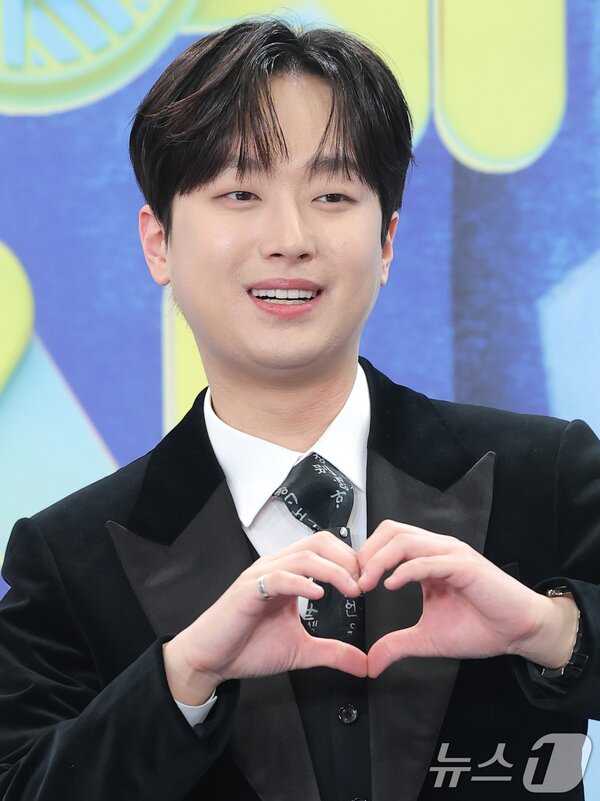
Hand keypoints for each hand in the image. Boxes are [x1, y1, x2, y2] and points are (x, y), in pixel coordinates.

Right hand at [164, 531, 366, 704]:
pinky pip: (278, 577)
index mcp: (289, 574)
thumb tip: (365, 664)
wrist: (211, 661)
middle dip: (347, 559)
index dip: (351, 562)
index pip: (326, 549)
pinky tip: (317, 595)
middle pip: (319, 542)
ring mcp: (261, 576)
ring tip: (351, 590)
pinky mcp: (248, 590)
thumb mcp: (301, 651)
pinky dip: (301, 582)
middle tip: (364, 585)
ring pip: (303, 556)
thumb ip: (333, 652)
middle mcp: (276, 567)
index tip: (370, 583)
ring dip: (333, 571)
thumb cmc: (248, 648)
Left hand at [357, 520, 578, 677]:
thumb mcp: (427, 639)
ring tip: (365, 583)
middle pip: (391, 531)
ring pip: (405, 540)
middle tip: (353, 580)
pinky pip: (429, 560)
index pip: (387, 541)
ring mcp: (451, 555)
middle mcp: (437, 550)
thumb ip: (397, 645)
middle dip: (366, 552)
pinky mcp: (465, 567)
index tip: (350, 583)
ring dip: (379, 560)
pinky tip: (391, 585)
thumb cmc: (480, 628)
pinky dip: (406, 570)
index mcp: (427, 559)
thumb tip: (370, 664)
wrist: (518, 632)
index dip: (365, 557)